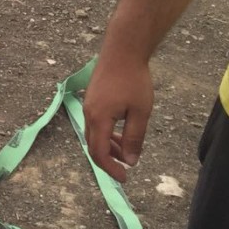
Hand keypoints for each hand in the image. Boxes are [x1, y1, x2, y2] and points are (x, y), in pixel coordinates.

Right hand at [82, 51, 152, 181]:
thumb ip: (134, 138)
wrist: (122, 51)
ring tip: (127, 150)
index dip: (110, 168)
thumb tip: (130, 161)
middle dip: (109, 159)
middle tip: (127, 168)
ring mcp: (88, 105)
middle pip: (93, 145)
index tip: (124, 178)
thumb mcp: (140, 112)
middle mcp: (88, 113)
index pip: (99, 152)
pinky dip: (107, 133)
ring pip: (94, 134)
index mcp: (99, 118)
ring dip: (109, 146)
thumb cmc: (134, 80)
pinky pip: (96, 123)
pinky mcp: (92, 98)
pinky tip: (121, 132)